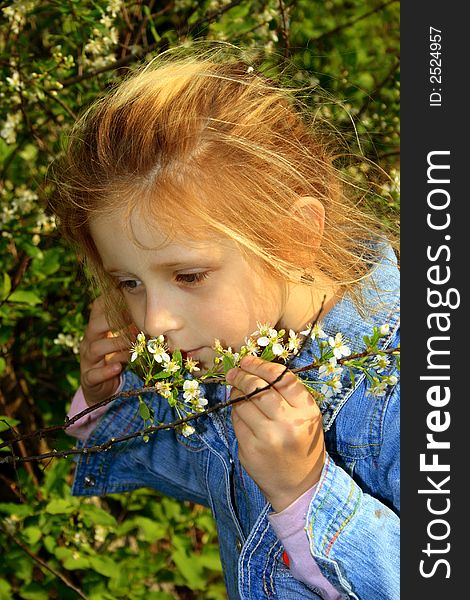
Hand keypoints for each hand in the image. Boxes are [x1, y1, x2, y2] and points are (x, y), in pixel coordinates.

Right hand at [79, 297, 130, 406]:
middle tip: (133, 319)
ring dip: (115, 344)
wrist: (102, 389)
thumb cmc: (115, 360)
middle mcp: (89, 342)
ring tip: (133, 343)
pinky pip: (94, 374)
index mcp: (96, 330)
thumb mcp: (122, 343)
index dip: (112, 303)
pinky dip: (105, 371)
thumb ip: (131, 329)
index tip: (129, 298)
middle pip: (94, 326)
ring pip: (96, 348)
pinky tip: (117, 367)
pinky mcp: (89, 379)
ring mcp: (87, 361)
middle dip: (113, 321)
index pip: (98, 311)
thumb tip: (153, 315)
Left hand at [226, 356, 324, 512]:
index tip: (247, 360)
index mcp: (307, 410)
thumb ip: (287, 394)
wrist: (299, 486)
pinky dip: (234, 411)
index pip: (281, 377)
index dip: (261, 365)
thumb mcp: (306, 417)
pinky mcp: (250, 449)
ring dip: (235, 392)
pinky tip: (238, 410)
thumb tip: (255, 368)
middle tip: (233, 371)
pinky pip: (236, 420)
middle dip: (241, 375)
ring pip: (242, 402)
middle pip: (258, 387)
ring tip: (235, 389)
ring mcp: (268, 437)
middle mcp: (289, 422)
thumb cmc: (301, 443)